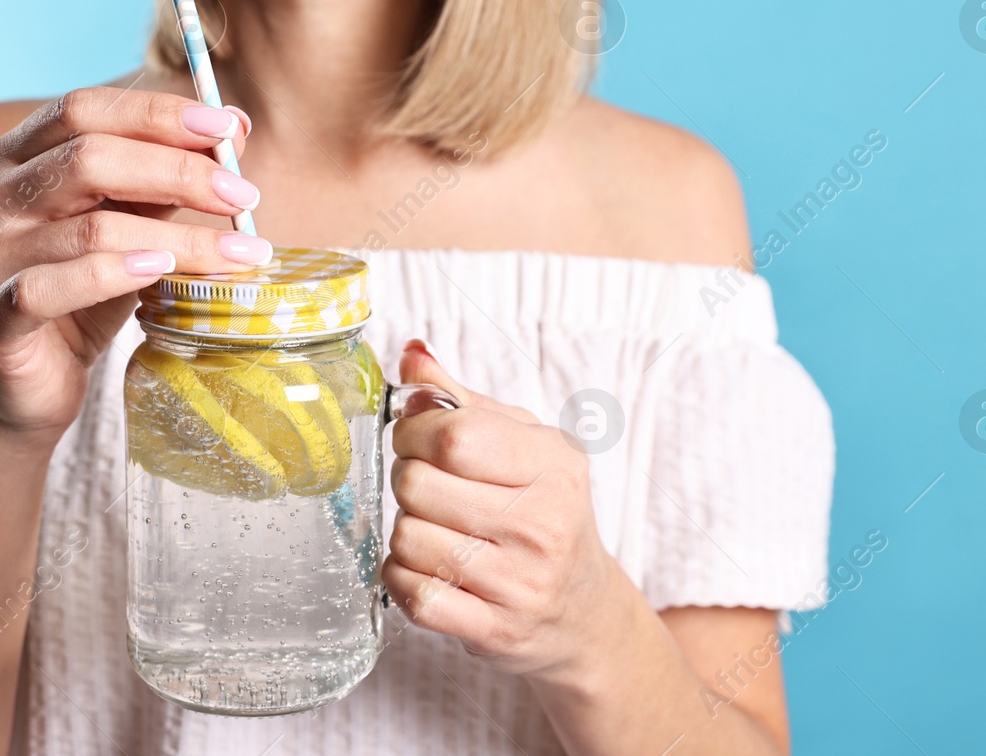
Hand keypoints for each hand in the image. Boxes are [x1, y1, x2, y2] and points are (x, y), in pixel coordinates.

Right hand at [0, 86, 270, 439]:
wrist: (29, 389)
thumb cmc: (82, 295)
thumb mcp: (128, 224)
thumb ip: (167, 175)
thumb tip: (237, 126)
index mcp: (9, 159)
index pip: (82, 110)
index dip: (157, 114)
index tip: (229, 130)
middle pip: (87, 158)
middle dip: (178, 171)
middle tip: (244, 196)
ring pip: (89, 229)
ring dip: (178, 237)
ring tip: (239, 251)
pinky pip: (50, 288)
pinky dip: (114, 275)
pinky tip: (163, 271)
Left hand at [383, 340, 620, 677]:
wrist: (583, 610)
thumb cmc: (544, 512)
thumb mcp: (521, 444)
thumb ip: (461, 399)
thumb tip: (410, 354)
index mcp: (553, 464)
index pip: (454, 436)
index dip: (413, 431)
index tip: (415, 438)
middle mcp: (543, 523)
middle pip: (419, 485)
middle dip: (407, 480)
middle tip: (426, 487)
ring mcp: (521, 582)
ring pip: (409, 539)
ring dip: (404, 531)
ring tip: (432, 528)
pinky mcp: (496, 630)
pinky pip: (415, 596)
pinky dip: (402, 579)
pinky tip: (423, 568)